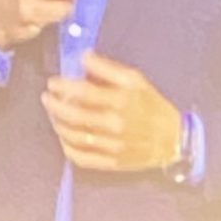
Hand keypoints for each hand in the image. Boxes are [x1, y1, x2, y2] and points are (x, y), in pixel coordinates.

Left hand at [43, 52, 183, 174]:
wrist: (173, 140)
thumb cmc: (152, 106)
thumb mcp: (135, 80)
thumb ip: (108, 68)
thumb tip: (84, 58)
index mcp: (121, 101)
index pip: (83, 93)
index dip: (63, 87)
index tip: (53, 82)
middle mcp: (114, 125)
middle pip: (73, 116)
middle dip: (55, 106)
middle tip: (48, 98)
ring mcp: (111, 147)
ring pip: (73, 137)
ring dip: (58, 125)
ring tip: (54, 115)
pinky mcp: (110, 163)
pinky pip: (80, 158)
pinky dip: (67, 147)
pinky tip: (64, 137)